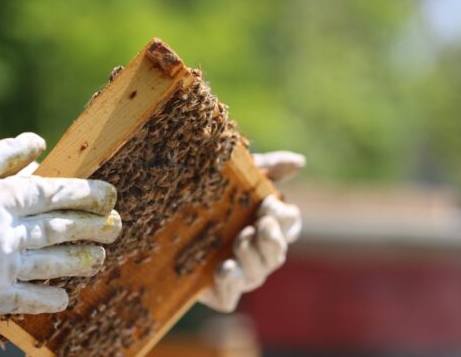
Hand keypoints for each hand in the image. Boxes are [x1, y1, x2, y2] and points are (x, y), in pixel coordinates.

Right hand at [0, 133, 122, 313]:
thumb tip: (37, 145)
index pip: (55, 193)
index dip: (87, 194)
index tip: (110, 195)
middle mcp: (6, 231)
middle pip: (60, 228)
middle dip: (93, 227)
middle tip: (117, 226)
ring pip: (50, 262)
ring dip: (79, 260)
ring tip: (99, 258)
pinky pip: (25, 298)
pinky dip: (46, 298)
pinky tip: (63, 298)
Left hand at [198, 151, 304, 311]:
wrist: (161, 215)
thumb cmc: (208, 193)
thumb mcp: (236, 174)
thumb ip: (268, 167)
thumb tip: (299, 163)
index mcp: (267, 226)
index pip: (288, 225)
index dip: (283, 217)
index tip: (267, 205)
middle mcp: (257, 254)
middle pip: (277, 253)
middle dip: (272, 240)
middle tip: (260, 226)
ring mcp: (240, 274)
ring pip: (257, 275)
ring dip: (252, 258)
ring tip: (240, 241)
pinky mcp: (216, 291)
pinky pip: (231, 297)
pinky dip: (231, 284)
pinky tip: (224, 268)